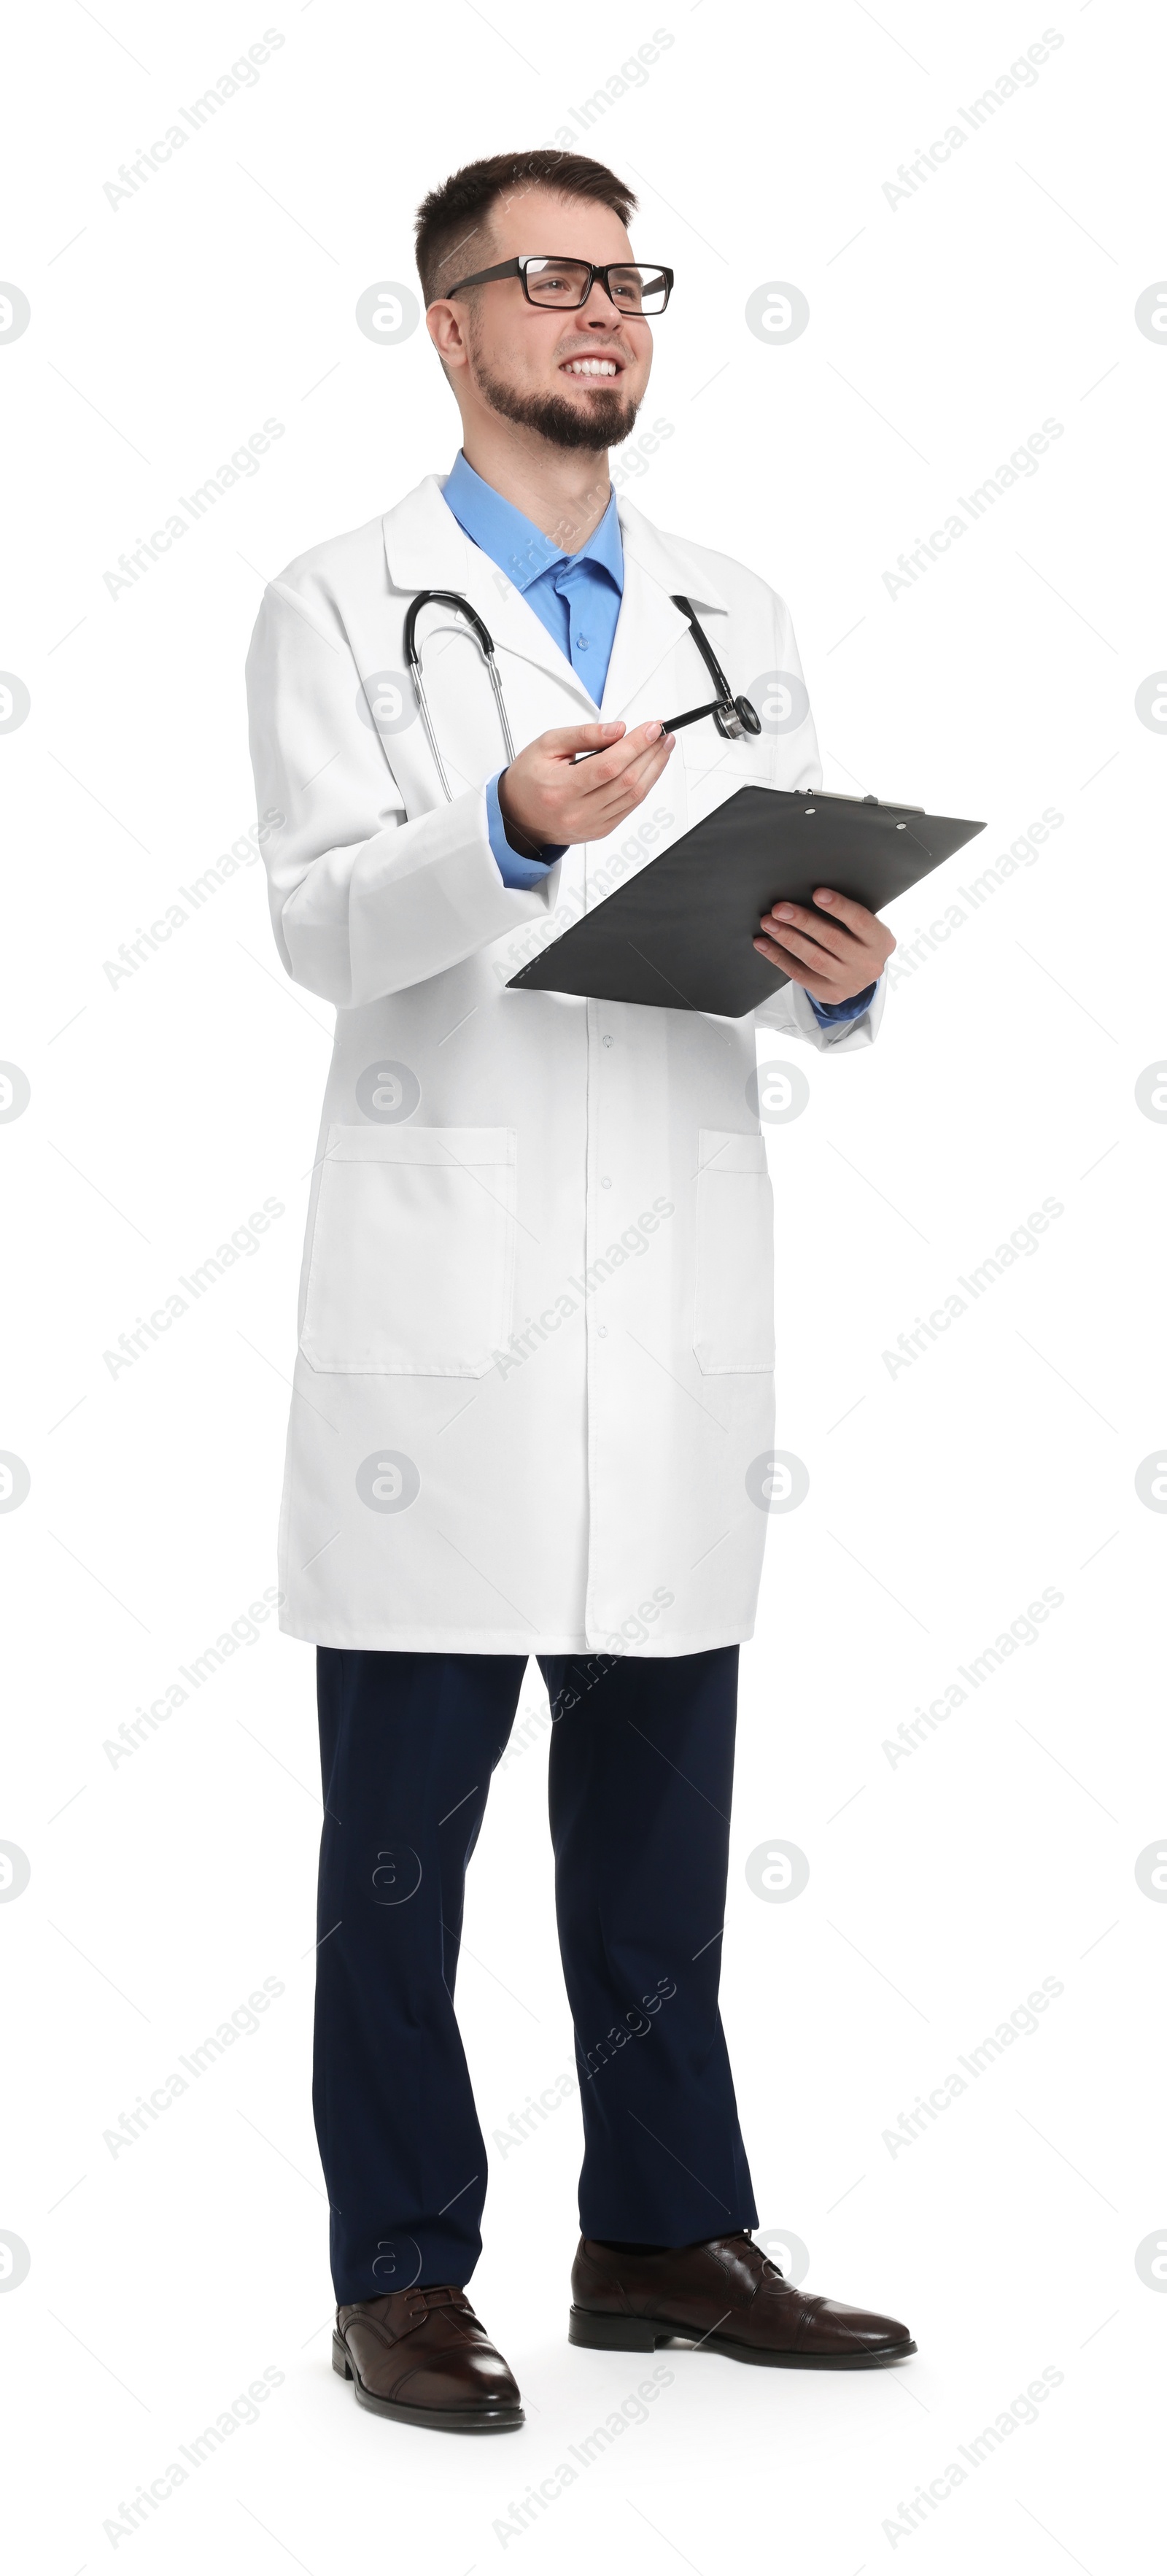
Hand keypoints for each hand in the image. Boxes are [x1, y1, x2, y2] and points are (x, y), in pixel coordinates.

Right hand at [497, 719, 674, 852]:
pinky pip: (630, 807)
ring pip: (634, 796)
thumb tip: (617, 730)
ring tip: (662, 747)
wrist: (518, 816)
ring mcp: (592, 824)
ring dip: (654, 769)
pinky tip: (650, 768)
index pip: (609, 766)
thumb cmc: (528, 780)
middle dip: (650, 753)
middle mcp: (578, 812)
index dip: (635, 745)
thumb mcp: (547, 745)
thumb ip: (583, 735)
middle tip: (662, 733)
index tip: (651, 728)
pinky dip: (644, 785)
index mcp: (561, 789)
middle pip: (626, 781)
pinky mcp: (601, 830)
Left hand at [753, 887, 895, 1001]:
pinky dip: (779, 957)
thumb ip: (846, 914)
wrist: (860, 975)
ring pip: (814, 958)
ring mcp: (848, 982)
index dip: (839, 907)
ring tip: (769, 923)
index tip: (817, 893)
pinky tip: (764, 944)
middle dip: (803, 922)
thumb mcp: (862, 927)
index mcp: (881, 941)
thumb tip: (810, 893)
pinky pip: (799, 974)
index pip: (860, 921)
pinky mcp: (829, 993)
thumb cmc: (857, 939)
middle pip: (832, 939)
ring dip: (788, 939)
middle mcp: (868, 964)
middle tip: (780, 909)